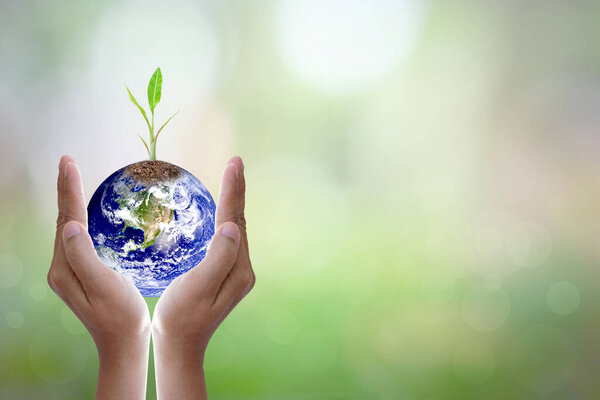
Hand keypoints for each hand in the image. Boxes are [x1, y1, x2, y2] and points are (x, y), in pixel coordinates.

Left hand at [47, 155, 150, 399]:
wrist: (123, 343)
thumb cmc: (121, 315)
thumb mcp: (103, 285)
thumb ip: (84, 256)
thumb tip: (70, 225)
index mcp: (65, 268)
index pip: (66, 219)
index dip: (68, 190)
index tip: (69, 162)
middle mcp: (62, 267)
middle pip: (63, 220)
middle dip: (65, 189)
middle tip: (67, 162)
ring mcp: (70, 271)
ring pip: (68, 228)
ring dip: (70, 201)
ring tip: (73, 179)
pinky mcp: (81, 274)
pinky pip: (78, 238)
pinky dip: (80, 217)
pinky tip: (87, 213)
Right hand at [152, 156, 254, 399]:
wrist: (180, 345)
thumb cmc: (181, 317)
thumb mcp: (198, 287)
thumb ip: (217, 258)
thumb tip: (233, 227)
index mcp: (237, 269)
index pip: (235, 221)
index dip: (233, 191)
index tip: (234, 164)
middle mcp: (242, 268)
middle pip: (239, 221)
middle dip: (237, 190)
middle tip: (235, 162)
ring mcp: (236, 272)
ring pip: (235, 229)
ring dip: (233, 202)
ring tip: (232, 177)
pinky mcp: (227, 274)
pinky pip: (228, 239)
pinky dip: (225, 218)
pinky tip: (220, 212)